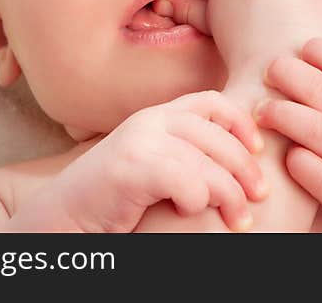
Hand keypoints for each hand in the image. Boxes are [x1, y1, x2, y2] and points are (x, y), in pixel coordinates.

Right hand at [54, 90, 267, 231]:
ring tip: (239, 219)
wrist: (60, 218)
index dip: (242, 122)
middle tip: (260, 195)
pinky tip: (187, 212)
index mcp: (157, 116)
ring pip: (209, 165)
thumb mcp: (155, 163)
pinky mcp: (130, 170)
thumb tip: (244, 157)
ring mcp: (139, 142)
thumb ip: (186, 151)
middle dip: (247, 168)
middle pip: (219, 136)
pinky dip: (198, 202)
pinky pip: (188, 184)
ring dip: (231, 196)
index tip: (259, 150)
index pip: (213, 102)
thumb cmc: (115, 198)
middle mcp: (149, 121)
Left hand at [255, 37, 321, 231]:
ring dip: (277, 113)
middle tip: (270, 72)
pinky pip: (309, 172)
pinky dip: (294, 161)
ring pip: (303, 125)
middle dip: (283, 71)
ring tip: (262, 111)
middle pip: (311, 85)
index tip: (302, 52)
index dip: (313, 49)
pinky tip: (290, 156)